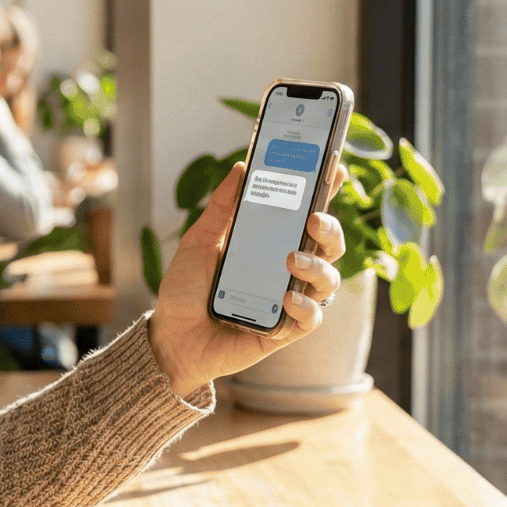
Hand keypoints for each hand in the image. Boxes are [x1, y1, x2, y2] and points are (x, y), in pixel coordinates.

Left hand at [147, 160, 346, 397]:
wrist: (171, 337)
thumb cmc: (185, 290)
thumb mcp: (198, 242)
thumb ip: (221, 208)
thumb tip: (242, 168)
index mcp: (270, 244)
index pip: (306, 215)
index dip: (325, 192)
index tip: (335, 170)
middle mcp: (287, 270)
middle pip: (329, 246)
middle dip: (330, 229)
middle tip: (314, 219)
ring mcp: (289, 299)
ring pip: (328, 280)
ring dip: (317, 267)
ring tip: (292, 260)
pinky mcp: (284, 331)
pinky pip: (311, 318)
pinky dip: (305, 307)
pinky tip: (288, 298)